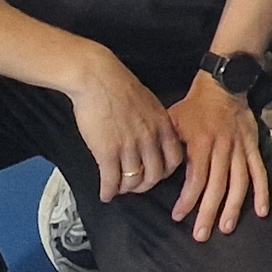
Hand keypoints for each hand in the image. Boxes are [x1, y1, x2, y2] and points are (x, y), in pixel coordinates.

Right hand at [64, 47, 181, 203]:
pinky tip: (105, 194)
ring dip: (125, 189)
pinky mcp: (107, 152)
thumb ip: (154, 122)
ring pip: (133, 181)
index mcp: (162, 125)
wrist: (96, 77)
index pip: (174, 160)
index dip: (165, 172)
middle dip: (145, 185)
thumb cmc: (119, 85)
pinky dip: (108, 191)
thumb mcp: (149, 102)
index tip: (156, 174)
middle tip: (135, 186)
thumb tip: (153, 137)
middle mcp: (149, 139)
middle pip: (154, 176)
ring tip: (118, 188)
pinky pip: (111, 181)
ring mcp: (129, 147)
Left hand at [166, 66, 271, 238]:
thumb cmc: (194, 106)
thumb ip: (169, 147)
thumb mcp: (173, 121)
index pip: (196, 177)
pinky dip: (262, 192)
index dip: (188, 199)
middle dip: (209, 212)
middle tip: (201, 235)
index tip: (178, 216)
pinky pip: (259, 172)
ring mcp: (241, 148)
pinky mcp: (253, 147)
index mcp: (202, 142)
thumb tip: (158, 173)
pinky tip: (261, 211)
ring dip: (234, 207)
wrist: (223, 84)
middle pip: (217, 185)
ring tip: (227, 228)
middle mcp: (223, 148)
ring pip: (239, 182)